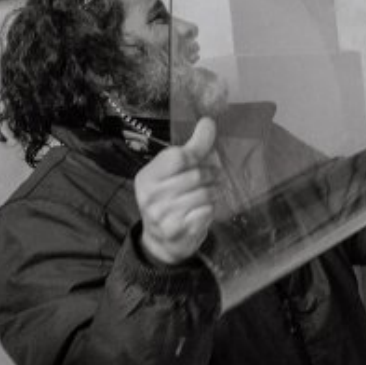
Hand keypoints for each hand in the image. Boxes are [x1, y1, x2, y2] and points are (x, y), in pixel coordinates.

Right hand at [135, 117, 218, 266]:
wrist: (161, 242)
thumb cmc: (171, 200)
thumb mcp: (175, 173)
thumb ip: (193, 148)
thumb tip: (208, 122)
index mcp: (147, 176)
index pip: (178, 156)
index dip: (198, 153)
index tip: (207, 155)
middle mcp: (149, 195)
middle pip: (196, 175)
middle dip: (213, 175)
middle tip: (218, 177)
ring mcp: (161, 215)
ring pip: (204, 193)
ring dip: (216, 192)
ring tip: (213, 193)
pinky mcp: (176, 230)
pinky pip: (205, 211)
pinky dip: (211, 209)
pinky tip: (204, 210)